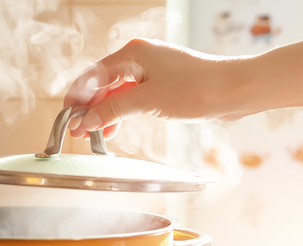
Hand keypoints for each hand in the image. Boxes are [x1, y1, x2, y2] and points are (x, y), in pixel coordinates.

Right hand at [64, 38, 248, 138]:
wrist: (235, 90)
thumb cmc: (196, 88)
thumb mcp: (146, 101)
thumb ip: (112, 110)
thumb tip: (86, 120)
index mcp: (132, 53)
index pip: (92, 76)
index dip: (77, 98)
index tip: (67, 118)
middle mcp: (139, 58)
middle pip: (102, 84)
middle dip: (88, 108)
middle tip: (76, 131)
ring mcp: (151, 71)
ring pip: (116, 92)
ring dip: (103, 113)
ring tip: (91, 135)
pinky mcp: (162, 84)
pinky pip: (132, 97)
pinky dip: (120, 112)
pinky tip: (112, 129)